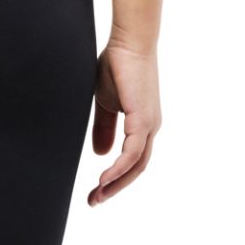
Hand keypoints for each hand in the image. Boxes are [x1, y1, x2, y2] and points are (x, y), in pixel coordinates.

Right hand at [88, 41, 160, 205]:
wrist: (128, 43)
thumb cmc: (117, 66)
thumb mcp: (105, 103)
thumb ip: (104, 128)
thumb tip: (101, 154)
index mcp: (143, 124)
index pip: (132, 160)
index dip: (115, 177)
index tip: (96, 191)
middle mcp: (150, 128)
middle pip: (136, 169)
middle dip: (115, 188)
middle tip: (94, 201)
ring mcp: (149, 125)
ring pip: (136, 166)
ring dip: (115, 184)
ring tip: (97, 196)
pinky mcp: (143, 119)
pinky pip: (132, 153)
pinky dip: (118, 169)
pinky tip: (104, 179)